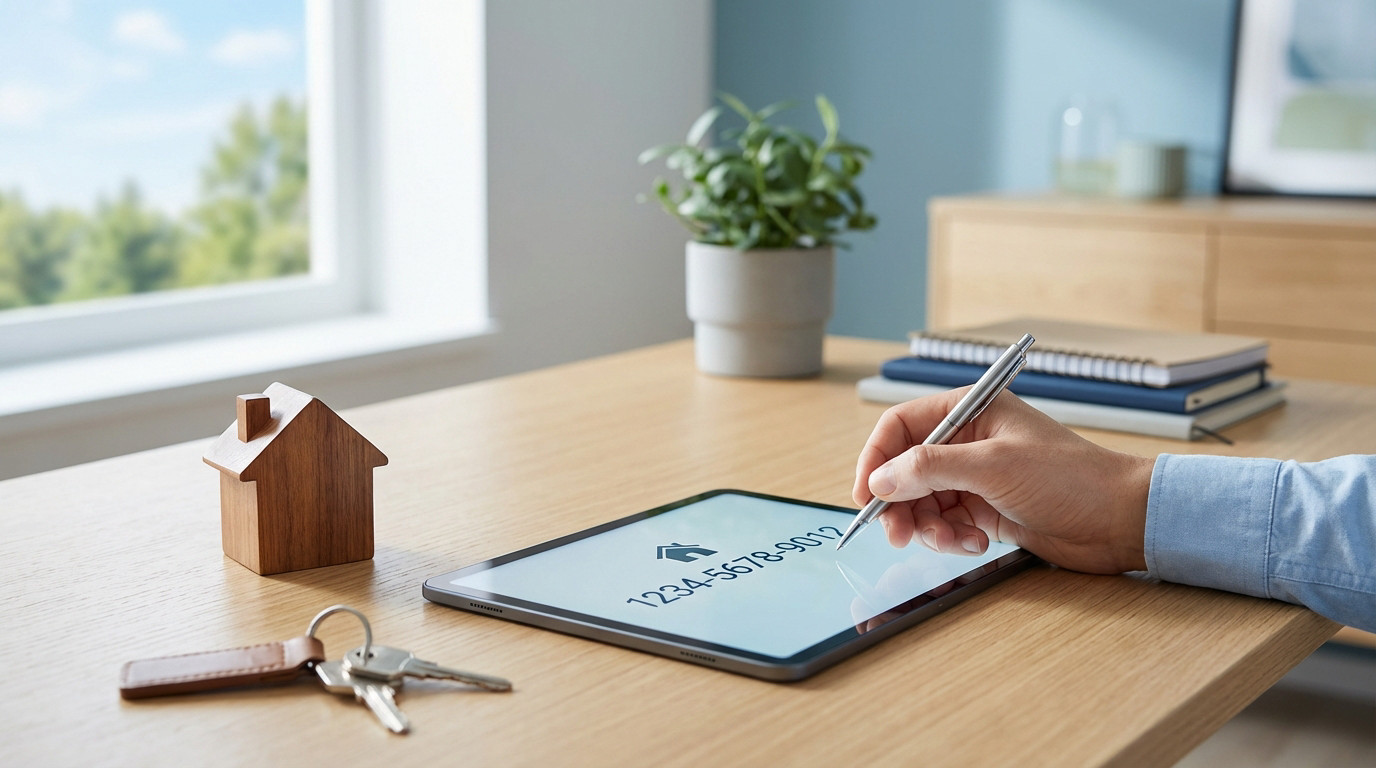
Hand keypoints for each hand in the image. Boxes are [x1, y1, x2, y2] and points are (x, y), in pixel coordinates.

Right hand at [852, 389, 1153, 574]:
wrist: (1119, 519)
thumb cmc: (1069, 478)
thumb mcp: (993, 466)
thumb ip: (930, 469)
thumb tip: (880, 480)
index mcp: (969, 411)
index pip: (900, 427)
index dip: (876, 458)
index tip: (865, 494)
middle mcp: (967, 441)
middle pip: (904, 469)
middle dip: (899, 503)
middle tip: (898, 534)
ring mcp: (975, 476)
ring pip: (922, 502)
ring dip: (928, 526)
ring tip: (954, 541)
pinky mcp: (986, 508)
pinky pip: (946, 523)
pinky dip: (950, 538)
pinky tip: (975, 543)